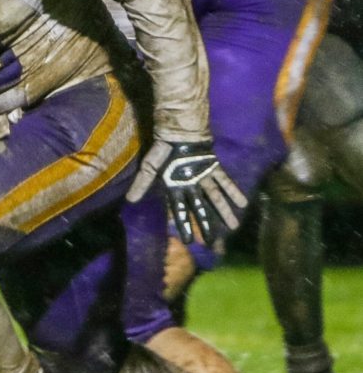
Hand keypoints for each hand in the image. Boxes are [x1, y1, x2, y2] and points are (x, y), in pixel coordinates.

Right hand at [125, 140, 247, 244]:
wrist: (178, 131)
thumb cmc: (163, 150)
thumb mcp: (150, 167)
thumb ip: (142, 183)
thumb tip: (130, 200)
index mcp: (176, 188)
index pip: (180, 211)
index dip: (184, 226)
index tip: (190, 241)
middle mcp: (191, 186)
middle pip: (200, 209)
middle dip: (207, 224)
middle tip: (214, 241)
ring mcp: (203, 178)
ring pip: (215, 198)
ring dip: (224, 211)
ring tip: (234, 226)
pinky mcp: (214, 168)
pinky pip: (225, 182)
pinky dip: (233, 191)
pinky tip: (242, 203)